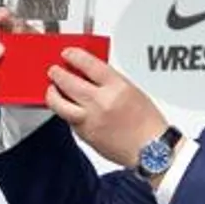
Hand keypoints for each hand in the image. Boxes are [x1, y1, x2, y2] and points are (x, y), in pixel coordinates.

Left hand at [44, 47, 168, 169]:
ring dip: (52, 93)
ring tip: (52, 89)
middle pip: (68, 82)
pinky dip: (65, 111)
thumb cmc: (147, 123)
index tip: (68, 54)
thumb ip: (110, 81)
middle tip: (55, 70)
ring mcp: (90, 120)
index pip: (87, 64)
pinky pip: (68, 119)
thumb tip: (91, 74)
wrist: (152, 150)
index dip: (73, 56)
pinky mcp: (85, 135)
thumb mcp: (132, 91)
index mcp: (116, 87)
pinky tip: (67, 107)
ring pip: (59, 103)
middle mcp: (101, 102)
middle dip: (57, 73)